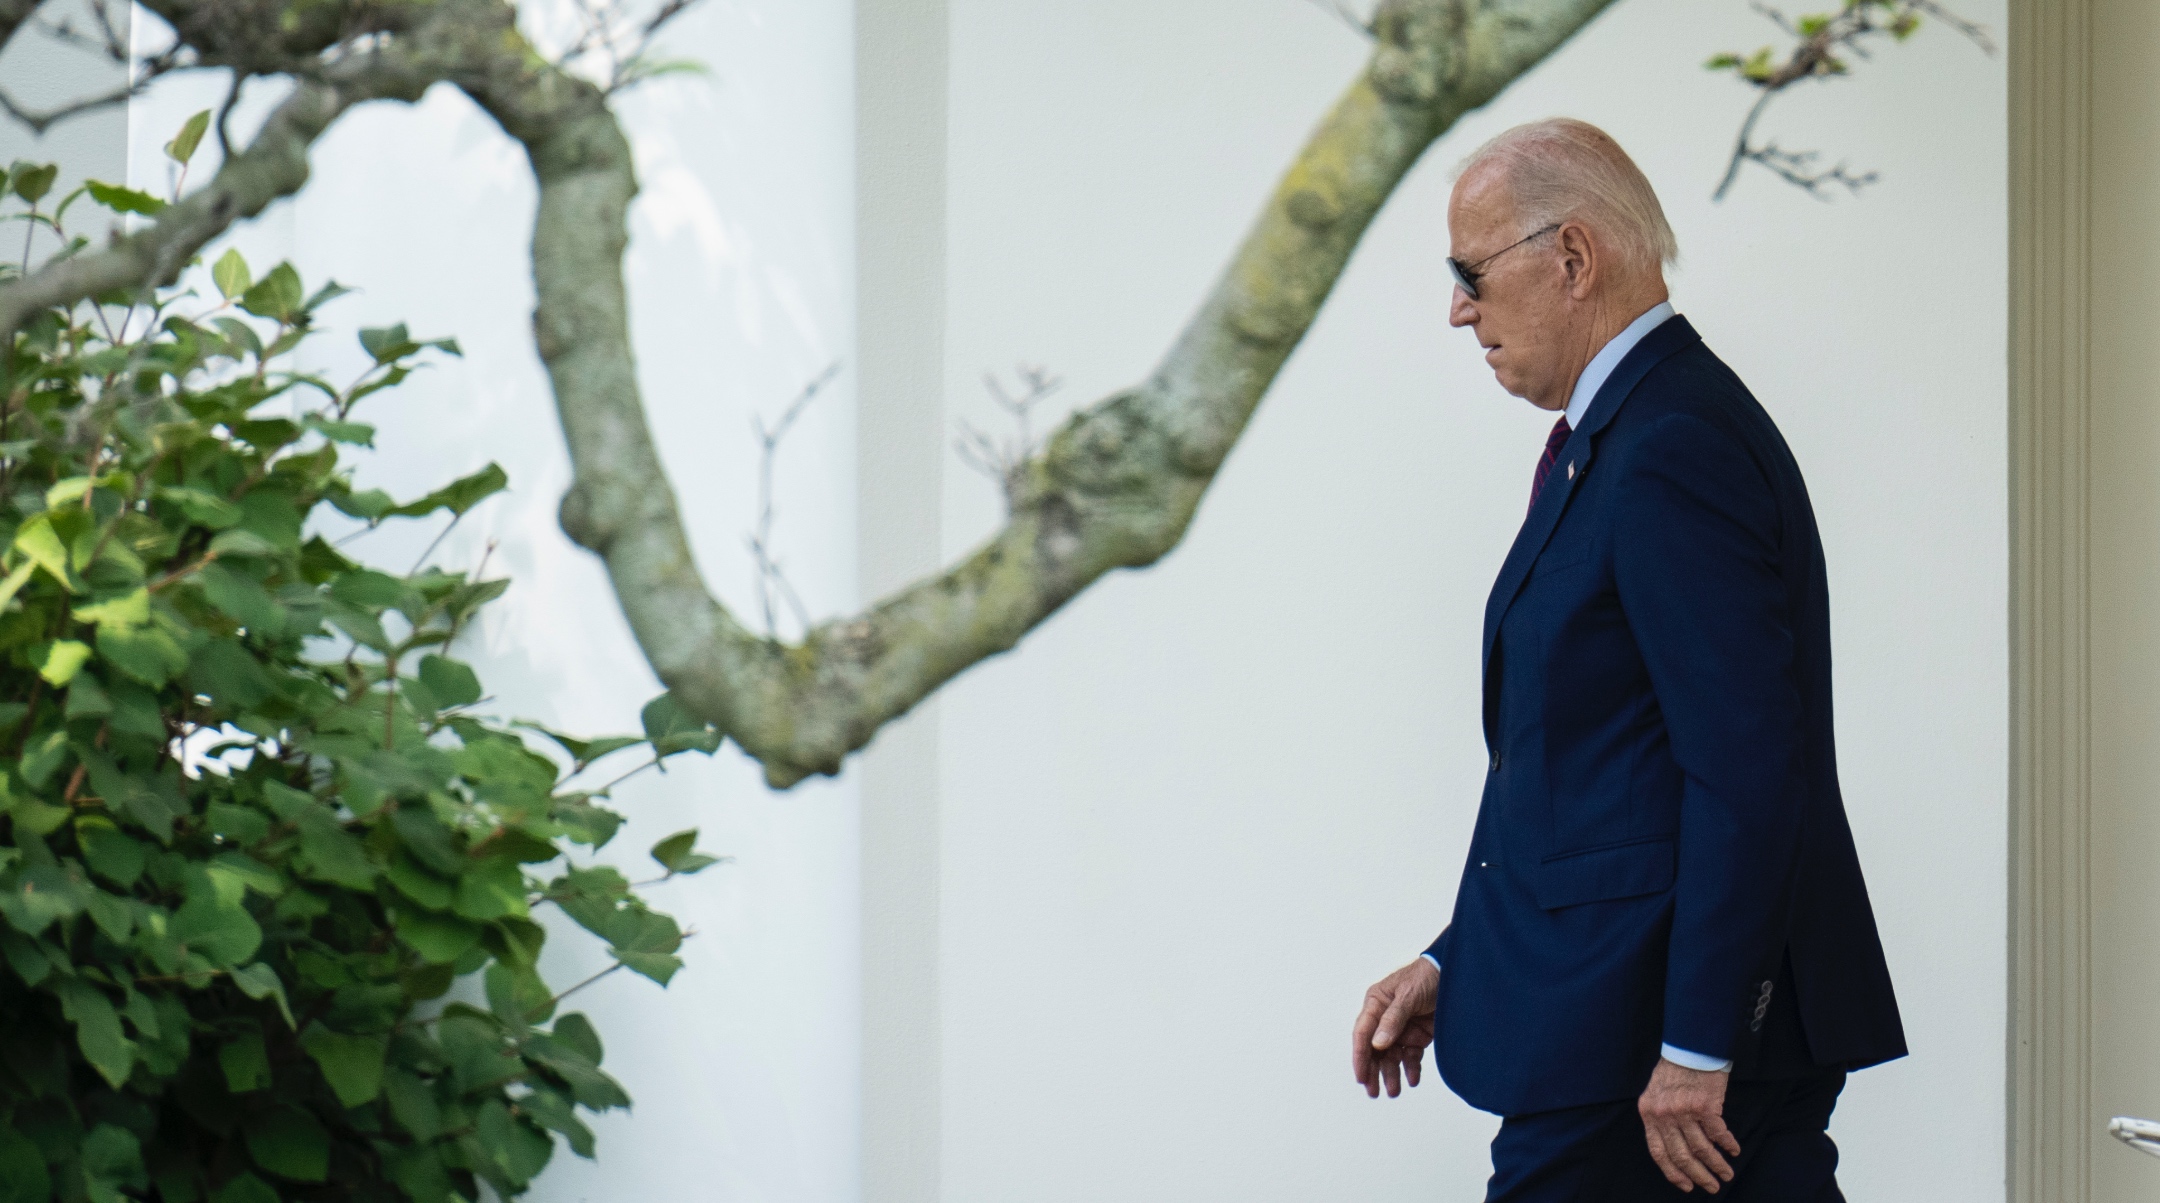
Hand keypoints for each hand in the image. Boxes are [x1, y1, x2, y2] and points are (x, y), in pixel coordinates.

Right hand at [1351, 958, 1437, 1098]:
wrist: (1455, 974)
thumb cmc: (1427, 976)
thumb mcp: (1408, 995)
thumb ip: (1393, 1019)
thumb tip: (1377, 1044)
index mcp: (1376, 1003)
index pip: (1363, 1033)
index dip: (1360, 1056)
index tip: (1361, 1077)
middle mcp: (1385, 1017)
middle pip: (1375, 1049)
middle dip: (1374, 1071)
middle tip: (1374, 1092)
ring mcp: (1402, 1028)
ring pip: (1392, 1056)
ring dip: (1392, 1073)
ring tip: (1394, 1092)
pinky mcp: (1418, 1035)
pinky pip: (1411, 1056)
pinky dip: (1411, 1069)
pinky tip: (1413, 1079)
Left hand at [1637, 1058, 1741, 1192]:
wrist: (1689, 1047)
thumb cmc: (1674, 1069)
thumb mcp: (1656, 1093)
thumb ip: (1660, 1117)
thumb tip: (1672, 1144)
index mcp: (1648, 1113)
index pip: (1658, 1152)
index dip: (1672, 1172)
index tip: (1685, 1185)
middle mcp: (1663, 1115)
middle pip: (1681, 1155)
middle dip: (1698, 1176)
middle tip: (1712, 1187)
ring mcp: (1684, 1111)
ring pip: (1702, 1149)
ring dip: (1717, 1165)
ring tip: (1727, 1174)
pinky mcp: (1705, 1106)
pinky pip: (1719, 1134)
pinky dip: (1728, 1145)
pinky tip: (1734, 1150)